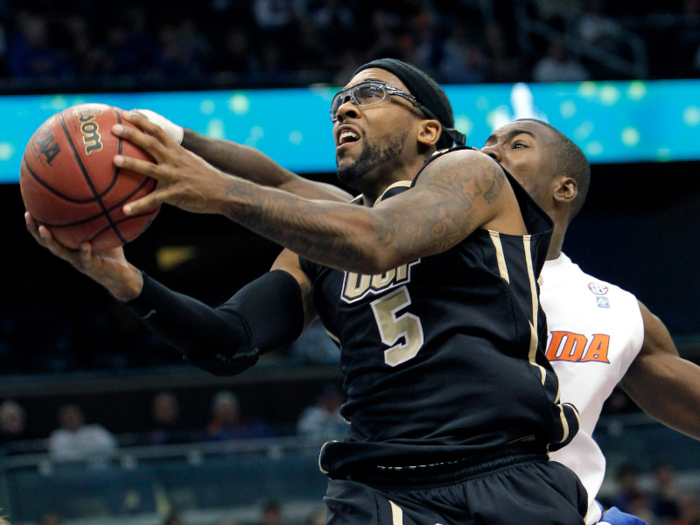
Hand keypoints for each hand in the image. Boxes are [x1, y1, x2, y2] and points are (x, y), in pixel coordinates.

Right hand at [25, 212, 143, 301]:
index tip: (28, 208)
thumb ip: (100, 220)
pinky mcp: (92, 267)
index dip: (36, 224)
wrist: (122, 275)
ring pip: (60, 252)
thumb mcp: (104, 233)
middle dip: (35, 230)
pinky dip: (85, 252)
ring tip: (44, 229)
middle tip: (28, 215)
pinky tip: (84, 244)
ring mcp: (79, 261)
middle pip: (47, 242)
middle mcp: (70, 254)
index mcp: (69, 246)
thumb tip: (101, 195)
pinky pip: (86, 259)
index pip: (49, 234)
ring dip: (50, 241)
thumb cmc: (111, 252)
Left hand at [112, 111, 231, 215]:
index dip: (141, 121)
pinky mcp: (176, 194)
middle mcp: (174, 160)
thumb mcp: (189, 160)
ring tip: (115, 161)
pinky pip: (154, 200)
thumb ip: (173, 155)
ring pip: (150, 169)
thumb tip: (157, 153)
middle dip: (131, 134)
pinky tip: (125, 210)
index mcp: (176, 151)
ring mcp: (175, 177)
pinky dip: (139, 205)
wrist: (223, 192)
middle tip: (113, 128)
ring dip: (132, 164)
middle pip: (150, 143)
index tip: (125, 113)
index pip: (157, 130)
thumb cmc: (204, 177)